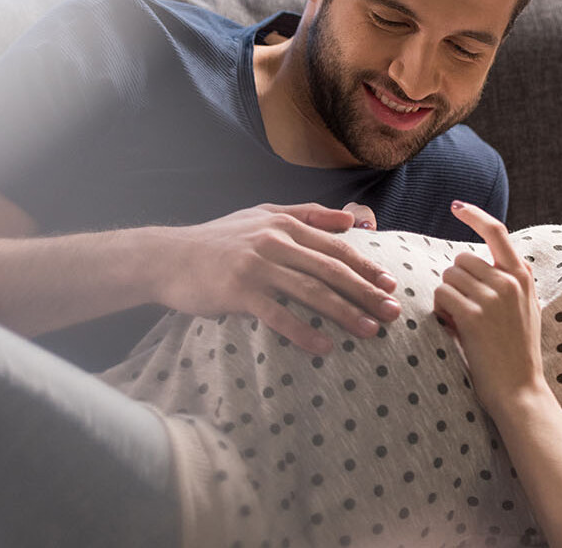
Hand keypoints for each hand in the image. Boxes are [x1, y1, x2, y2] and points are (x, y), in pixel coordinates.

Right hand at [152, 203, 399, 354]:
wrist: (168, 257)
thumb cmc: (219, 240)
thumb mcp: (261, 215)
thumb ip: (306, 214)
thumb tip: (350, 220)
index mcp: (284, 225)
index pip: (336, 248)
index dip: (366, 267)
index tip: (390, 285)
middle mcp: (274, 242)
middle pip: (331, 270)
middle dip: (366, 293)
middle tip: (393, 313)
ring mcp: (257, 267)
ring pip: (311, 292)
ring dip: (344, 313)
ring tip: (369, 330)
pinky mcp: (238, 292)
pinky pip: (278, 315)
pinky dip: (303, 331)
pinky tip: (324, 347)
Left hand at [433, 200, 545, 410]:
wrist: (520, 390)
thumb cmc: (518, 353)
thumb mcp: (529, 309)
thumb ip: (513, 283)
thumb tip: (490, 262)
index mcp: (523, 277)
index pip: (497, 232)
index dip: (475, 214)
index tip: (457, 206)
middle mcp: (510, 282)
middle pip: (461, 258)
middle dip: (455, 281)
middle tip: (462, 308)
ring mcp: (493, 298)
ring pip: (449, 276)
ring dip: (446, 297)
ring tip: (460, 321)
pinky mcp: (474, 316)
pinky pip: (442, 295)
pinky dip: (440, 310)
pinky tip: (452, 327)